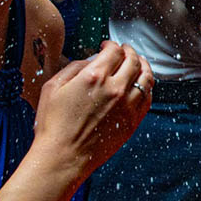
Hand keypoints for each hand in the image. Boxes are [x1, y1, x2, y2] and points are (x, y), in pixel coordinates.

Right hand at [31, 41, 152, 179]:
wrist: (63, 157)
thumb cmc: (53, 125)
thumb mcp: (53, 87)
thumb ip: (74, 67)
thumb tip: (91, 60)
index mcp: (95, 77)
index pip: (114, 51)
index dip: (112, 44)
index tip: (107, 46)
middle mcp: (115, 88)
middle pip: (133, 60)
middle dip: (129, 51)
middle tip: (125, 50)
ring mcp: (127, 105)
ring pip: (146, 77)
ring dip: (143, 65)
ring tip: (139, 63)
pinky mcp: (132, 121)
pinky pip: (148, 98)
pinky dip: (147, 87)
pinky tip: (142, 85)